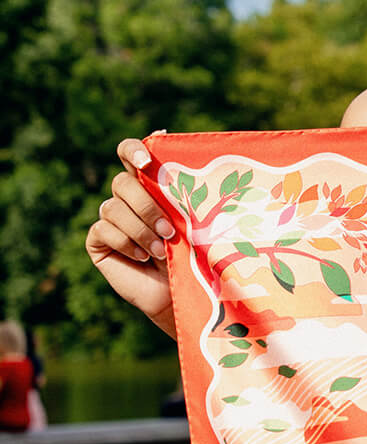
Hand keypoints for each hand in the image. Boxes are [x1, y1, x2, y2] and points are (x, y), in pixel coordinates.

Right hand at [84, 139, 177, 338]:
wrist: (180, 292)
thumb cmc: (192, 254)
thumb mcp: (191, 221)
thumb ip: (182, 192)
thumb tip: (174, 153)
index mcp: (148, 184)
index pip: (130, 154)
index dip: (133, 150)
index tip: (146, 161)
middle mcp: (126, 198)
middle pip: (121, 183)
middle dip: (146, 206)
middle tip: (170, 230)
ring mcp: (110, 218)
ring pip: (112, 208)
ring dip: (140, 230)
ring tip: (162, 251)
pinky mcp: (98, 240)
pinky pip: (103, 230)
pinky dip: (125, 243)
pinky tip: (143, 256)